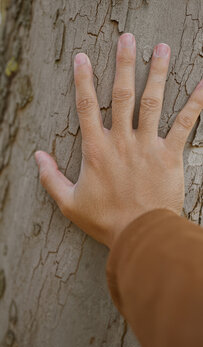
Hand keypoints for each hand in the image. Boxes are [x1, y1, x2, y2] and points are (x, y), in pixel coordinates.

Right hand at [35, 33, 202, 248]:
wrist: (139, 235)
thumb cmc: (105, 220)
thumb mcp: (68, 203)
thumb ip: (50, 178)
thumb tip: (38, 156)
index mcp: (97, 150)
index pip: (87, 107)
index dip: (83, 80)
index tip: (82, 59)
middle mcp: (122, 141)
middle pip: (122, 95)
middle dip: (124, 64)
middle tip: (126, 39)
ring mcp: (147, 146)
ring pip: (152, 102)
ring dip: (157, 73)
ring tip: (161, 48)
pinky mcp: (169, 156)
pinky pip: (184, 125)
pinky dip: (195, 105)